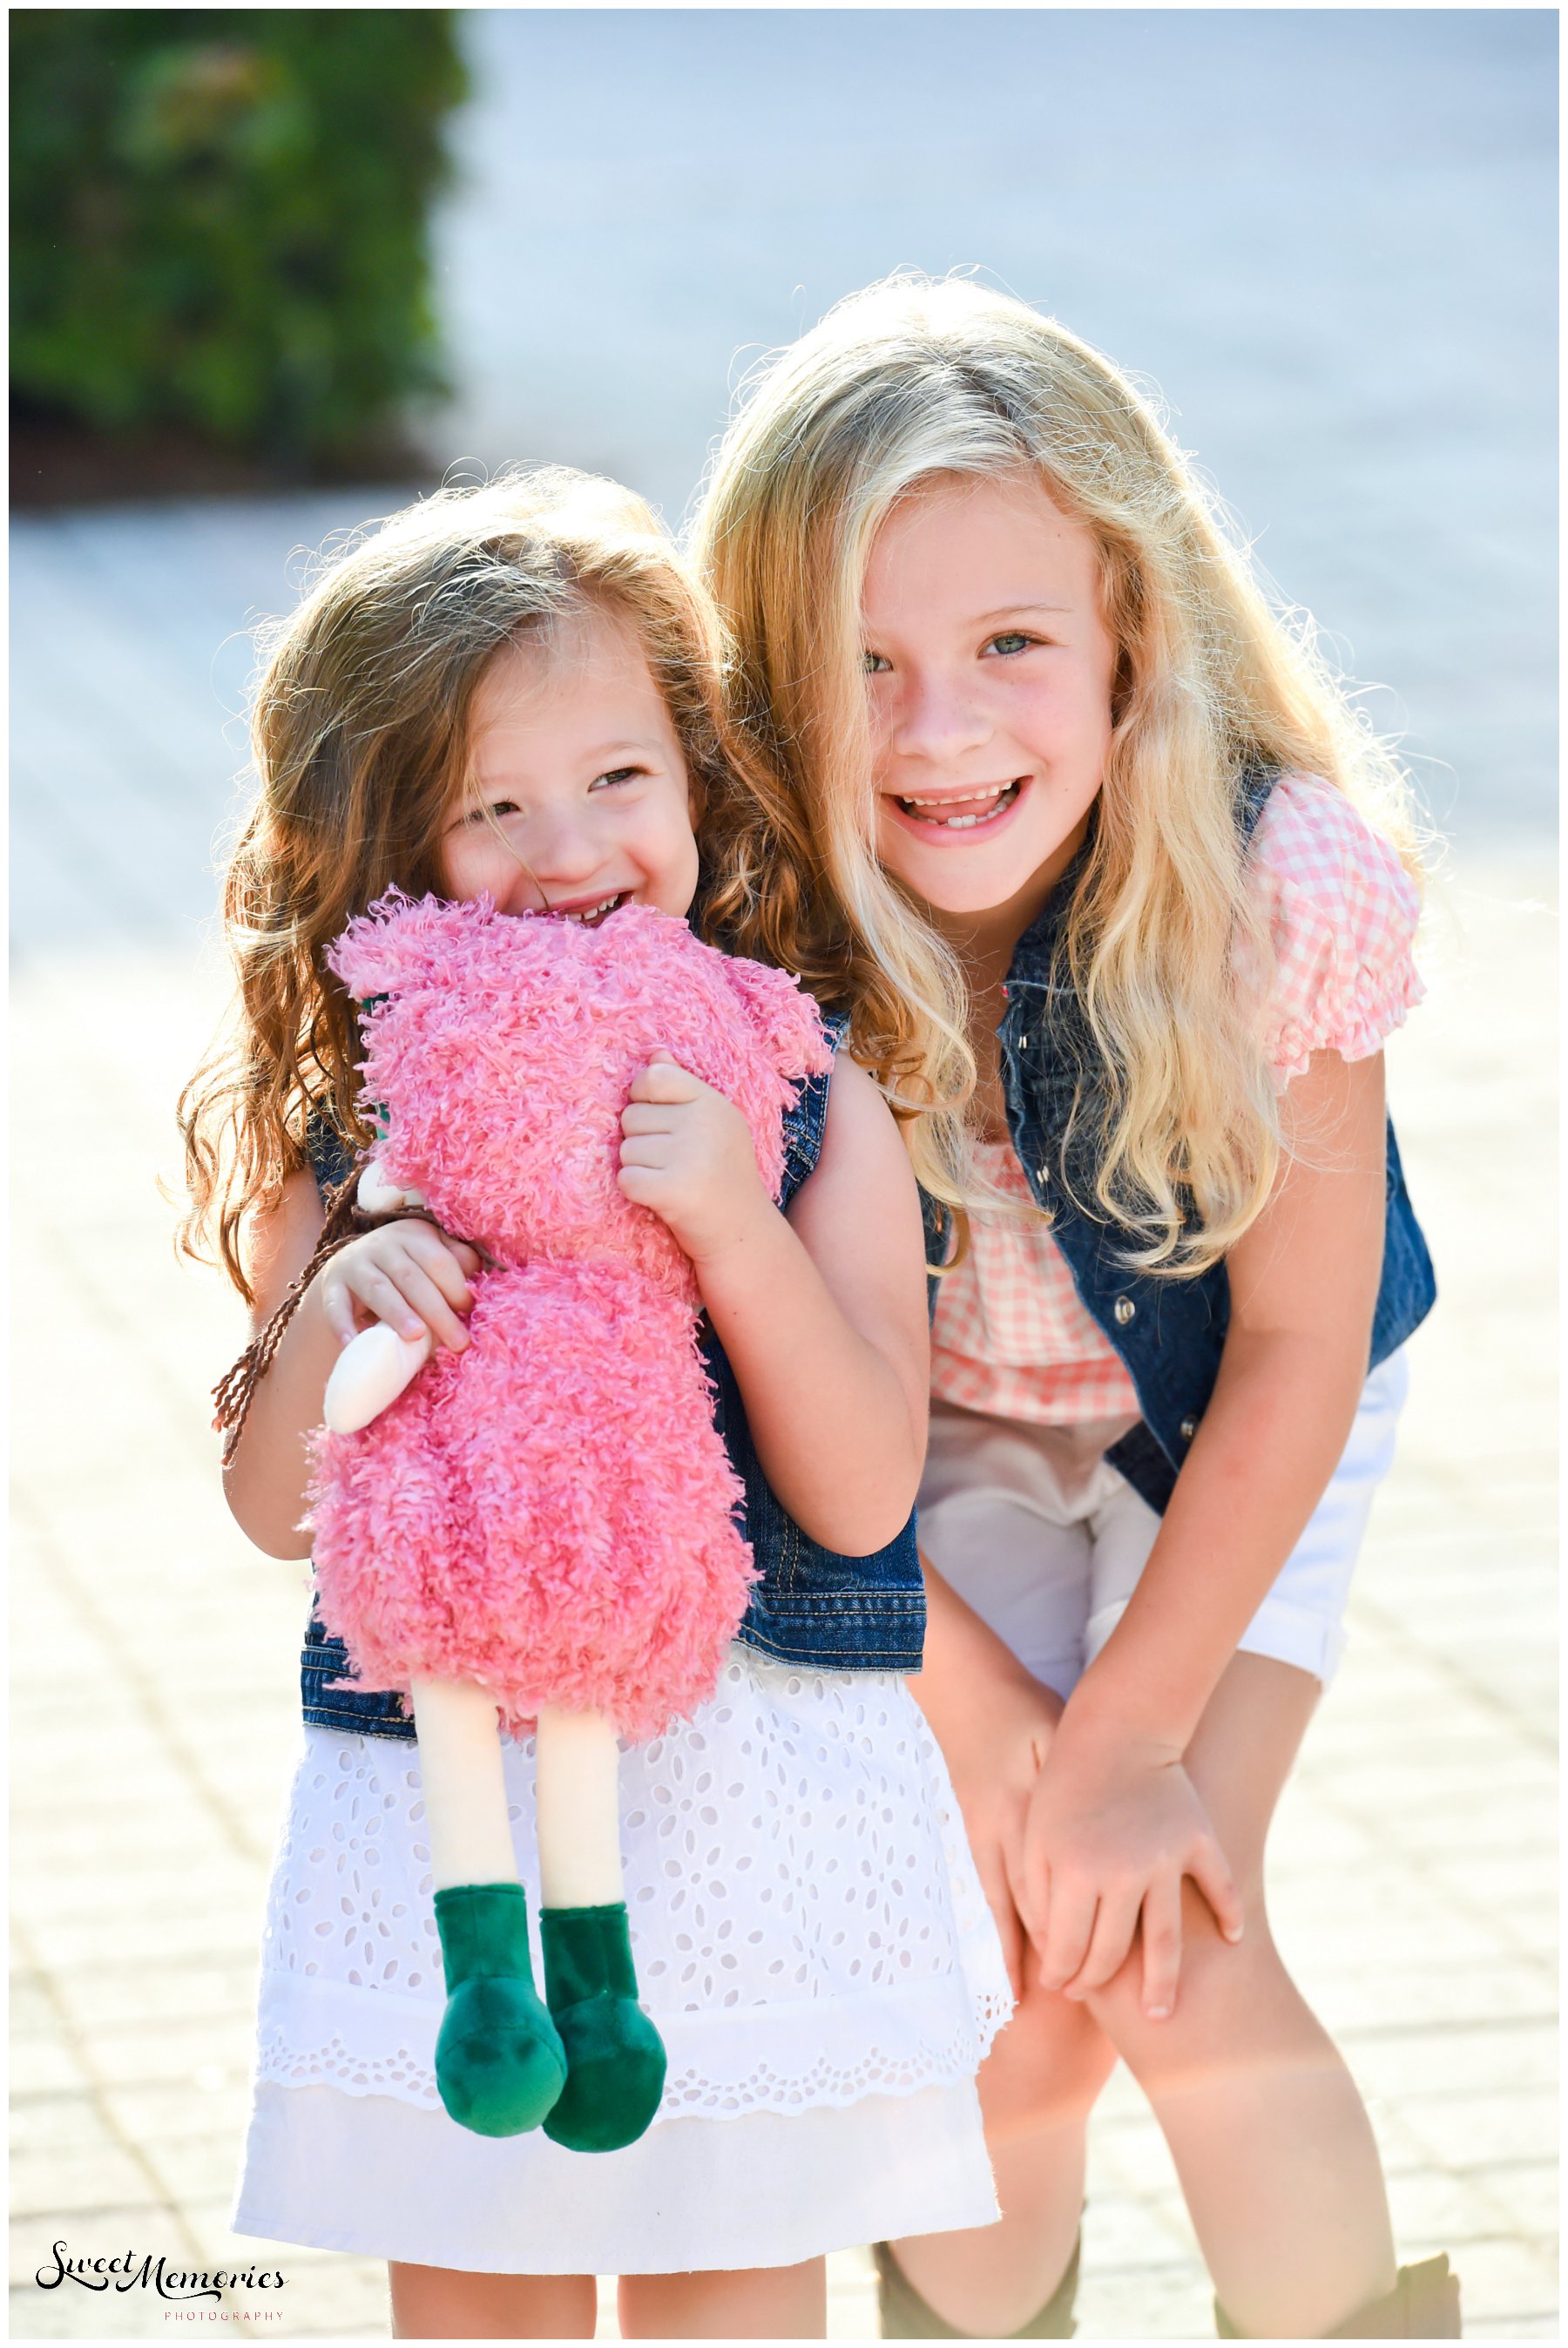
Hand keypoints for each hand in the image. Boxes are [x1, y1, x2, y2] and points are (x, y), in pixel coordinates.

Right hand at [315, 1218, 481, 1355]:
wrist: (351, 1270)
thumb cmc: (406, 1270)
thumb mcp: (430, 1257)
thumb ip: (456, 1263)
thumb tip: (480, 1277)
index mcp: (413, 1234)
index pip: (438, 1261)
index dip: (456, 1288)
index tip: (470, 1315)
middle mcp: (382, 1244)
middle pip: (412, 1278)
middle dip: (437, 1311)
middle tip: (457, 1341)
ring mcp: (354, 1264)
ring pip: (378, 1289)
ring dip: (397, 1313)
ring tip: (416, 1337)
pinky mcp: (332, 1286)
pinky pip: (337, 1306)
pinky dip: (344, 1324)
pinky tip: (354, 1344)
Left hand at [617, 1051, 772, 1264]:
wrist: (743, 1234)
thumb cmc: (721, 1176)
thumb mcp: (711, 1125)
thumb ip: (682, 1089)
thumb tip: (656, 1054)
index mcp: (713, 1103)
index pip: (654, 1077)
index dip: (642, 1098)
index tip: (658, 1123)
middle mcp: (705, 1124)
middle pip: (631, 1117)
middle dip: (641, 1142)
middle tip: (672, 1164)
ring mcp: (692, 1156)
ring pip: (626, 1150)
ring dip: (639, 1169)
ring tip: (670, 1181)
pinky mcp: (675, 1189)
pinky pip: (626, 1179)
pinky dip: (636, 1193)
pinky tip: (661, 1199)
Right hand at [915, 1646, 1064, 2000]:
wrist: (966, 1691)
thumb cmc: (1024, 1709)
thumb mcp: (1057, 1736)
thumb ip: (1075, 1784)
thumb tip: (1099, 1826)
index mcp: (1033, 1807)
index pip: (1061, 1880)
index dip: (1084, 1924)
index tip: (1109, 1963)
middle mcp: (1008, 1831)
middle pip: (1038, 1903)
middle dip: (1063, 1950)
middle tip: (1086, 1994)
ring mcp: (986, 1835)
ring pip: (1012, 1907)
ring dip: (1033, 1949)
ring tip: (1050, 1996)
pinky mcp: (974, 1834)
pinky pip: (988, 1895)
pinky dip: (1004, 1934)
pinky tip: (1012, 1968)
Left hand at [1017, 1713, 1242, 2019]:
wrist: (1116, 1728)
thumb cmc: (1063, 1785)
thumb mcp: (1035, 1836)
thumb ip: (1037, 1896)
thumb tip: (1051, 1957)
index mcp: (1073, 1872)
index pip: (1066, 1948)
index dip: (1060, 1975)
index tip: (1059, 1987)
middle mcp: (1122, 1873)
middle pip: (1113, 1953)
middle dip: (1096, 1982)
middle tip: (1092, 1994)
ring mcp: (1166, 1860)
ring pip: (1166, 1942)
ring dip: (1163, 1984)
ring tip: (1162, 2015)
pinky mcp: (1198, 1842)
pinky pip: (1221, 1888)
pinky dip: (1229, 1915)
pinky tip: (1231, 1941)